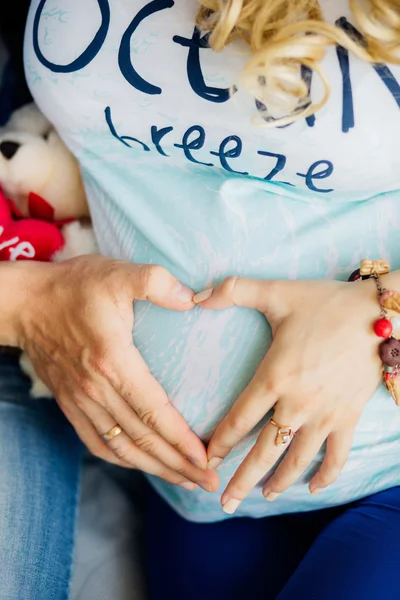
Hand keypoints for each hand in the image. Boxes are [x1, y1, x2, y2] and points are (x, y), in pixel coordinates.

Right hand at [15, 257, 217, 491]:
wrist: (25, 304)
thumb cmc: (74, 287)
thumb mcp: (118, 273)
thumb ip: (156, 283)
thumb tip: (194, 299)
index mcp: (113, 361)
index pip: (154, 412)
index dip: (181, 439)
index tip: (207, 458)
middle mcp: (97, 390)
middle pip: (143, 439)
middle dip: (178, 465)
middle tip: (209, 481)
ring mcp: (82, 401)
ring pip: (122, 448)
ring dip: (155, 468)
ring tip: (185, 481)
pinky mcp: (71, 404)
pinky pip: (97, 442)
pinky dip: (122, 459)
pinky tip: (142, 464)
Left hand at [195, 275, 382, 511]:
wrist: (379, 314)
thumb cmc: (325, 303)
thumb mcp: (277, 292)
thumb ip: (233, 291)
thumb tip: (196, 296)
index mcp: (274, 377)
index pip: (239, 419)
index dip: (220, 443)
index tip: (205, 460)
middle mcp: (297, 403)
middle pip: (264, 451)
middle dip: (242, 479)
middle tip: (225, 502)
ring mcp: (325, 414)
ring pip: (297, 459)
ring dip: (279, 481)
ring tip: (264, 496)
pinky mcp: (349, 417)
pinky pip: (338, 455)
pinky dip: (327, 475)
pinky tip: (314, 487)